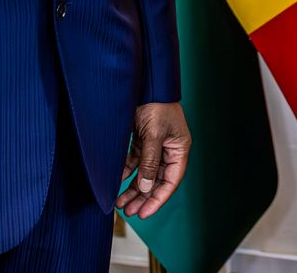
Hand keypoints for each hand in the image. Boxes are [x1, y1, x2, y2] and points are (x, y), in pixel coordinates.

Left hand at [117, 101, 190, 218]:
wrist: (145, 82)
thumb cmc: (156, 105)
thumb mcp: (154, 135)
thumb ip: (150, 162)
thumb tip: (145, 188)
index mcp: (179, 149)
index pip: (170, 181)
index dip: (158, 199)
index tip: (144, 213)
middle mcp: (168, 150)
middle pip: (156, 180)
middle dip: (143, 197)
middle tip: (130, 212)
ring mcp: (155, 145)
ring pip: (144, 173)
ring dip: (133, 188)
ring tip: (121, 203)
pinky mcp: (142, 139)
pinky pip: (135, 161)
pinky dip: (126, 172)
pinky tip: (117, 182)